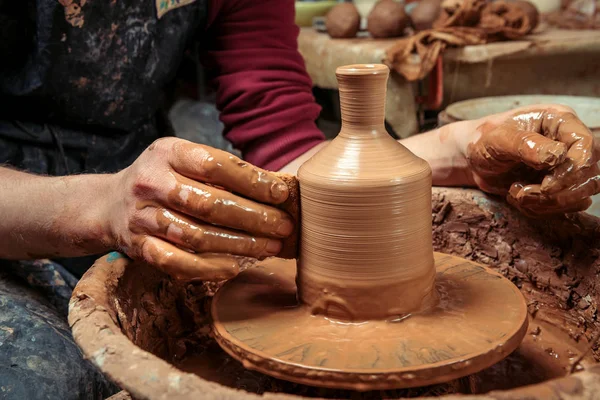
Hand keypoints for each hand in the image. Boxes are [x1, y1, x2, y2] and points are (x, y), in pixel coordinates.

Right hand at [105, 138, 292, 280]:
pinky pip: (177, 263)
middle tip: (284, 227)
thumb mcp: (184, 159)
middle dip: (254, 218)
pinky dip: (209, 268)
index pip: (215, 165)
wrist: (110, 203)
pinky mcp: (139, 246)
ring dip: (240, 244)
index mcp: (167, 152)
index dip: (252, 181)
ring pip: (197, 236)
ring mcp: (142, 216)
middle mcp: (151, 182)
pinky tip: (235, 266)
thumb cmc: (163, 179)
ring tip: (269, 247)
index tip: (281, 194)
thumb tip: (274, 189)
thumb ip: (221, 170)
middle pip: (209, 204)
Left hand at [466, 105, 599, 216]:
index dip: (574, 168)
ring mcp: (566, 167)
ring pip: (581, 194)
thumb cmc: (484, 141)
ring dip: (548, 203)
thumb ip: (525, 144)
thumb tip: (556, 157)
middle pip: (590, 174)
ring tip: (516, 194)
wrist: (472, 160)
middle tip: (522, 192)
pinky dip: (540, 209)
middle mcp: (569, 143)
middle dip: (557, 191)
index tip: (547, 184)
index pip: (586, 144)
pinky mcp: (559, 187)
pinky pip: (565, 207)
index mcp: (559, 121)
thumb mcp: (498, 139)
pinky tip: (516, 197)